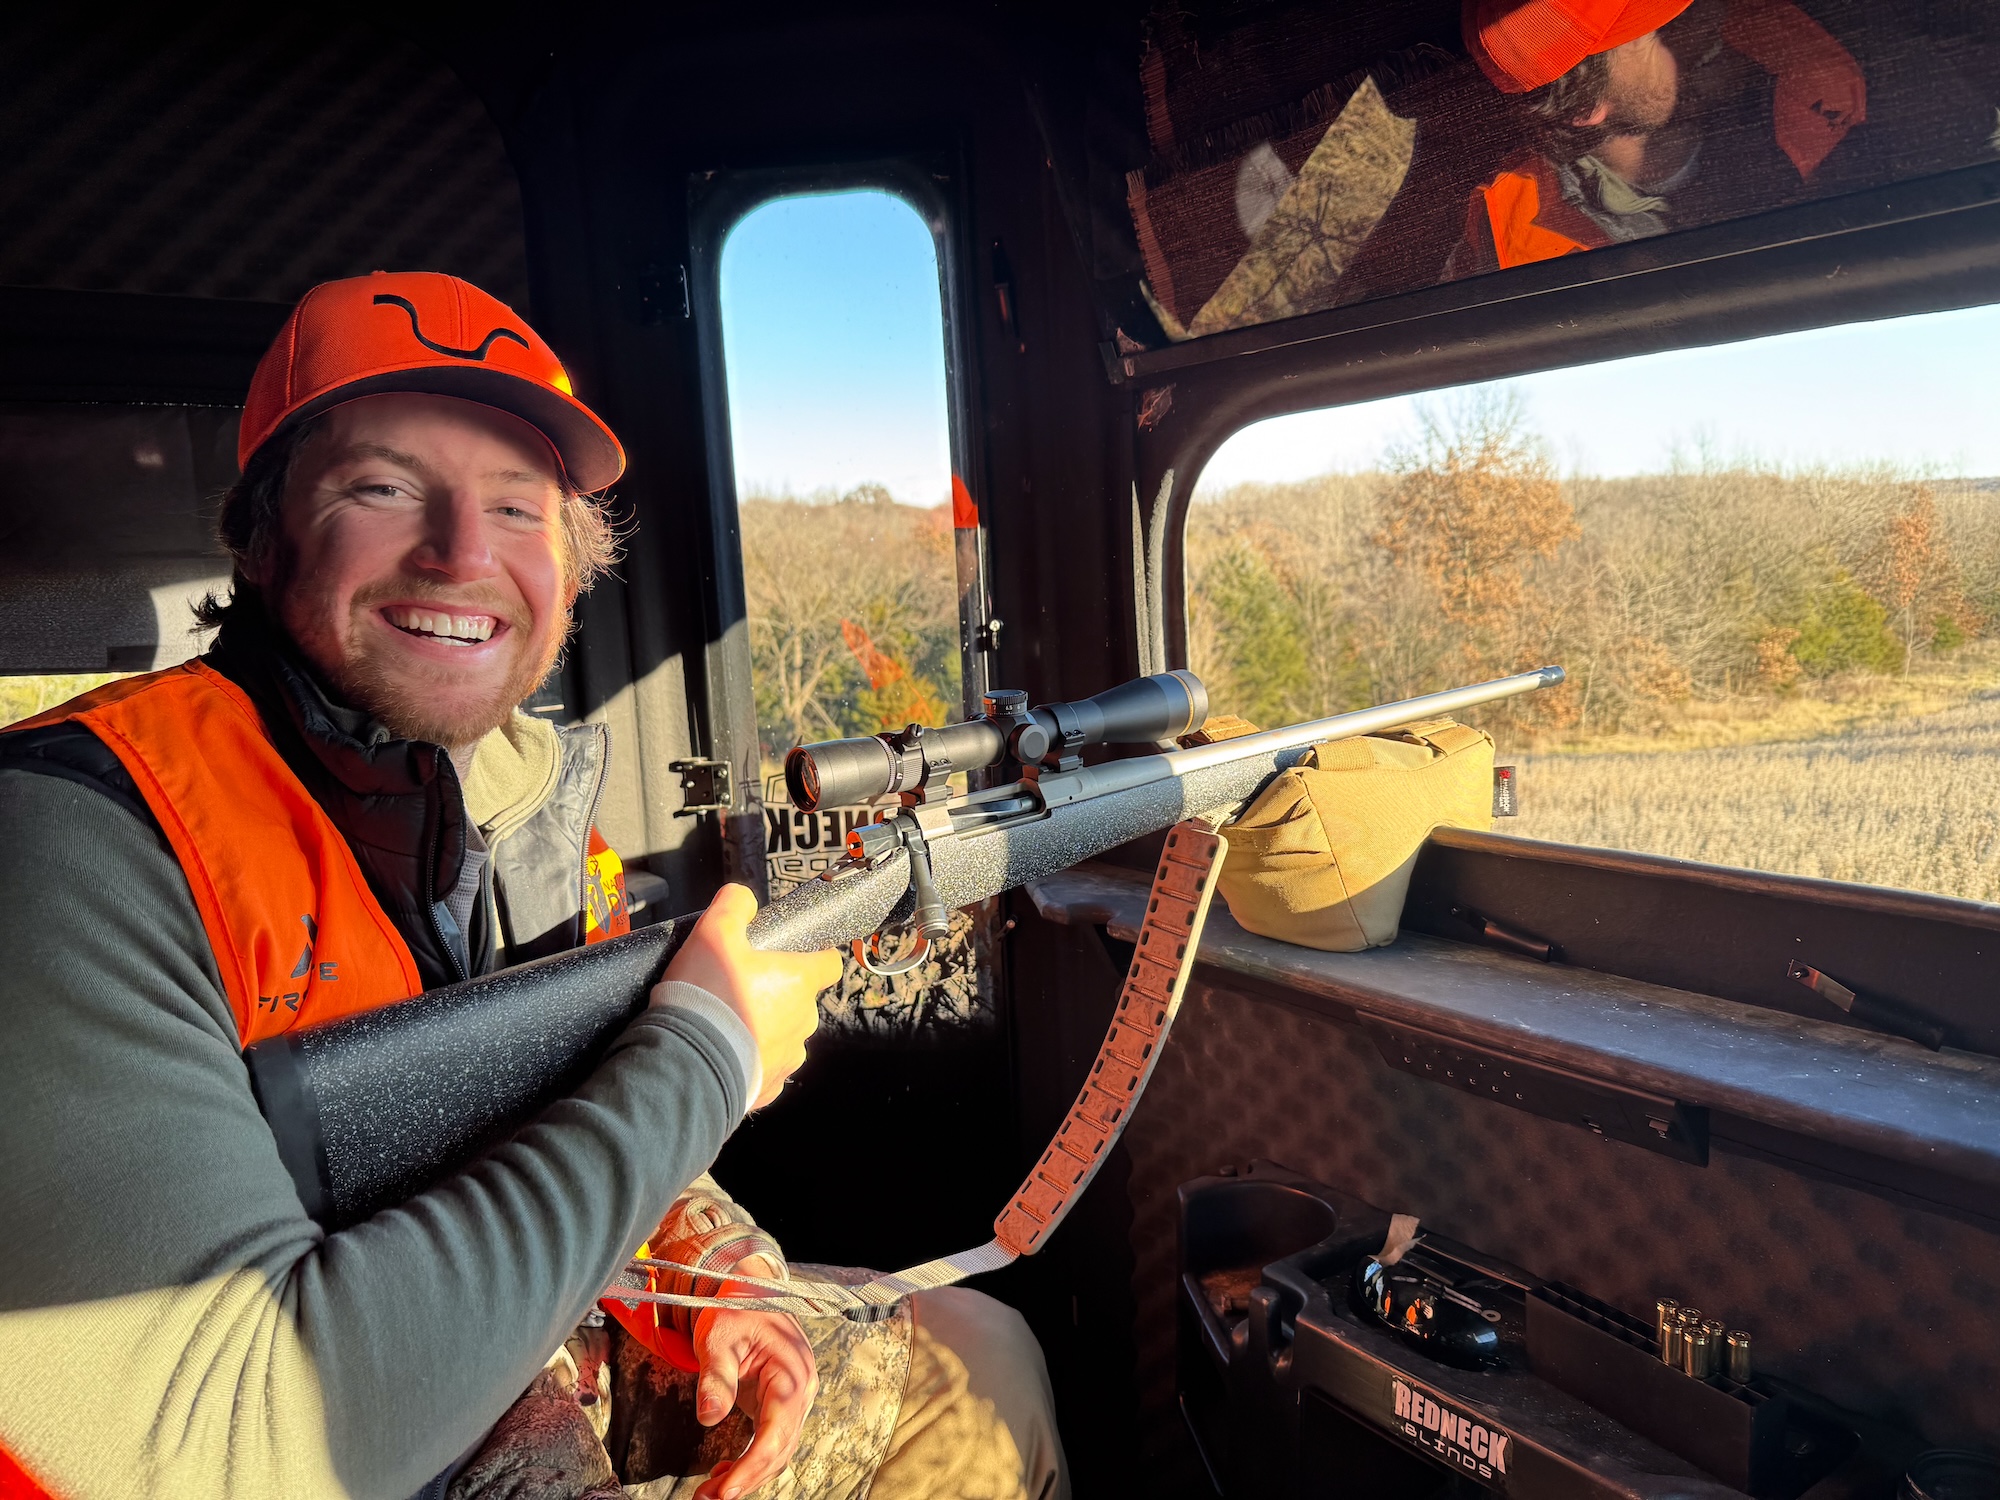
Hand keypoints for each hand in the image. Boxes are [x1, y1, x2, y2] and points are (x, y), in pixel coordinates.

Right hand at [658, 883, 839, 1107]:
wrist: (688, 1064)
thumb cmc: (707, 997)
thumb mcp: (713, 933)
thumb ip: (733, 906)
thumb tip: (743, 899)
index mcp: (800, 981)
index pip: (828, 962)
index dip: (812, 955)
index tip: (790, 956)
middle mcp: (803, 1021)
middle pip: (800, 1000)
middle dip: (775, 993)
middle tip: (738, 988)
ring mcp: (789, 1057)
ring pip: (783, 1035)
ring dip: (762, 1029)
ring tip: (725, 1024)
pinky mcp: (769, 1087)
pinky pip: (764, 1068)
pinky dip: (748, 1060)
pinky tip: (722, 1052)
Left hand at [689, 1275, 817, 1499]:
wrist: (746, 1288)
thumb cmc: (735, 1306)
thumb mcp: (719, 1336)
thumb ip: (716, 1376)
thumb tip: (709, 1418)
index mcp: (792, 1372)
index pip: (777, 1432)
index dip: (753, 1465)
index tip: (727, 1490)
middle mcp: (801, 1389)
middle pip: (780, 1449)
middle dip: (746, 1479)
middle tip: (708, 1499)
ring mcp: (794, 1398)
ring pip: (778, 1451)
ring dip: (748, 1475)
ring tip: (709, 1493)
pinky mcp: (780, 1403)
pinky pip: (771, 1441)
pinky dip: (750, 1461)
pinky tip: (723, 1472)